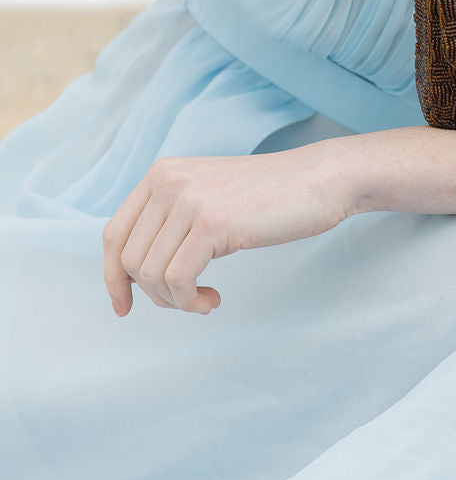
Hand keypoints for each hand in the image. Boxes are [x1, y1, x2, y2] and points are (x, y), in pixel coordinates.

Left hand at [102, 142, 353, 316]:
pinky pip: (177, 280)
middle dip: (154, 295)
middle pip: (129, 260)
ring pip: (151, 274)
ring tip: (205, 299)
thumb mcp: (206, 196)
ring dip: (176, 301)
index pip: (115, 234)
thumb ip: (170, 219)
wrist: (317, 181)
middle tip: (189, 300)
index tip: (125, 307)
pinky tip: (213, 299)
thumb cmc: (267, 197)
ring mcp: (189, 199)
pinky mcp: (211, 222)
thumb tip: (132, 274)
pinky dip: (190, 301)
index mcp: (162, 173)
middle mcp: (168, 180)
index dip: (114, 278)